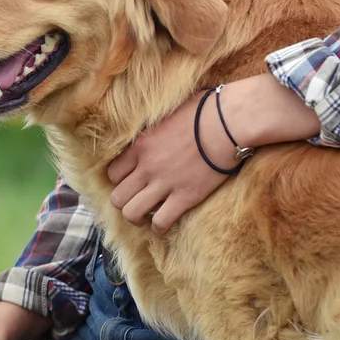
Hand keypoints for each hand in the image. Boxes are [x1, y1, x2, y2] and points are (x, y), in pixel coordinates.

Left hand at [106, 89, 231, 232]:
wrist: (227, 123)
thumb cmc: (201, 112)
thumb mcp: (166, 115)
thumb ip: (153, 130)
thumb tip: (154, 130)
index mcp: (139, 146)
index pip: (112, 173)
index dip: (120, 181)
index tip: (132, 182)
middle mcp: (146, 167)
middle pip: (117, 197)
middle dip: (125, 202)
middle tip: (137, 201)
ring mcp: (164, 183)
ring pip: (132, 213)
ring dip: (136, 218)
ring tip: (147, 216)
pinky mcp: (185, 197)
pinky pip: (161, 222)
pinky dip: (160, 228)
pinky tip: (164, 224)